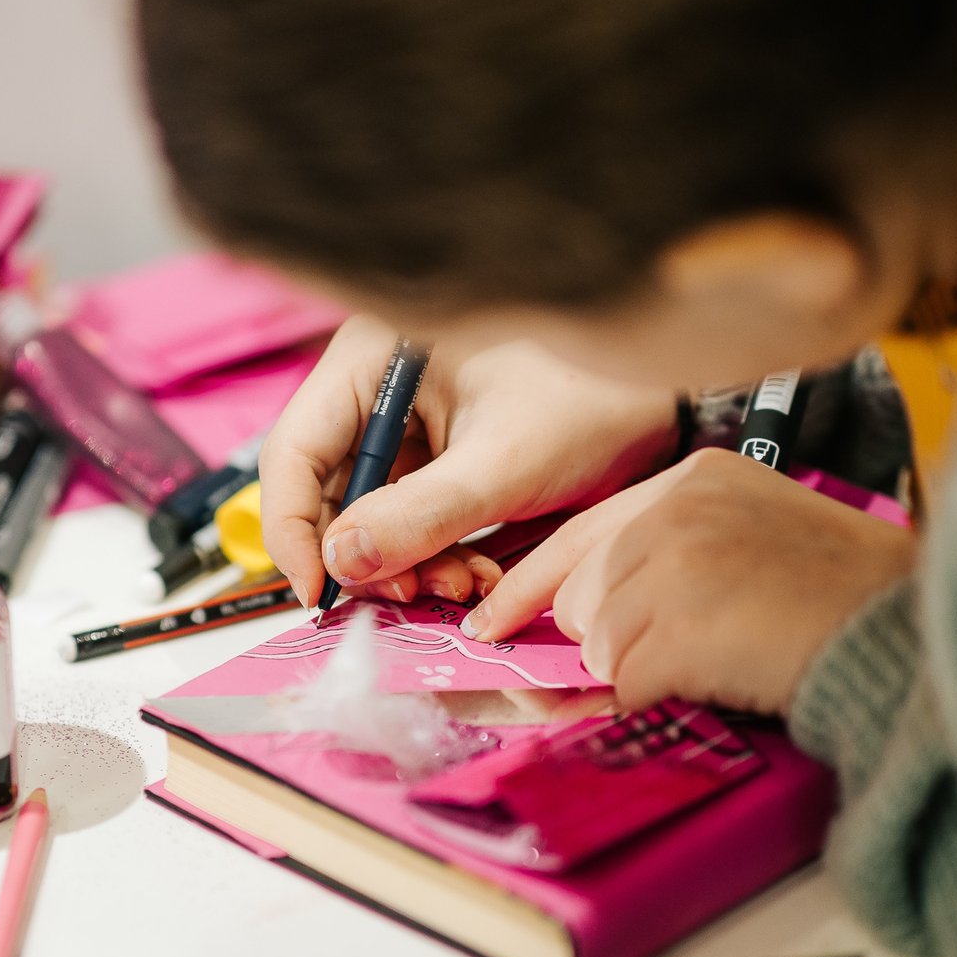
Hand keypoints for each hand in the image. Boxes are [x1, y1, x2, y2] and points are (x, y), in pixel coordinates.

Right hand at [261, 316, 681, 606]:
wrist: (663, 404)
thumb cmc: (591, 403)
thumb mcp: (502, 466)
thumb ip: (418, 517)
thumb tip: (340, 564)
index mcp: (372, 358)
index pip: (292, 452)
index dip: (293, 531)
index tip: (319, 595)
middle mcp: (374, 387)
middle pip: (323, 492)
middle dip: (366, 557)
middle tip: (412, 597)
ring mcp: (402, 425)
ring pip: (365, 516)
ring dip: (405, 566)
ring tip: (465, 586)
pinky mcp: (432, 458)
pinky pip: (405, 521)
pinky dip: (433, 557)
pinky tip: (479, 573)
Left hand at [465, 450, 915, 714]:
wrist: (904, 633)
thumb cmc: (840, 593)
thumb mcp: (753, 529)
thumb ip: (668, 551)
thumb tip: (581, 613)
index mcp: (691, 479)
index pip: (578, 535)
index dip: (529, 585)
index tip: (490, 622)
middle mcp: (674, 510)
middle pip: (578, 597)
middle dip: (610, 639)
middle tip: (688, 644)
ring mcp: (675, 566)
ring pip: (598, 646)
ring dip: (645, 669)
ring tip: (722, 652)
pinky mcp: (681, 628)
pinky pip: (628, 684)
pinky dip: (663, 697)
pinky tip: (721, 675)